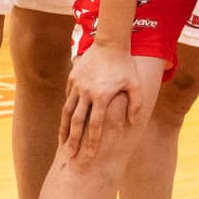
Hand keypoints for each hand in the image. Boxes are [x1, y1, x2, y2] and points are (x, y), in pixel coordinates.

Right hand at [57, 42, 143, 160]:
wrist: (110, 43)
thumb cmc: (125, 66)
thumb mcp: (135, 84)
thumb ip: (136, 104)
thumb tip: (132, 122)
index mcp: (102, 96)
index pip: (95, 125)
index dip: (92, 142)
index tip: (89, 155)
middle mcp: (86, 93)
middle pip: (76, 122)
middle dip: (73, 140)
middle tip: (70, 155)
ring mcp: (77, 85)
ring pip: (67, 111)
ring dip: (64, 128)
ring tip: (62, 141)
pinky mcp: (72, 78)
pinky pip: (68, 97)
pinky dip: (66, 109)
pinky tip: (65, 120)